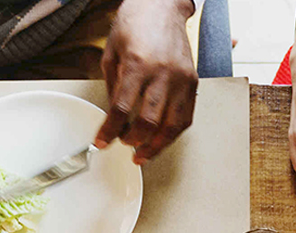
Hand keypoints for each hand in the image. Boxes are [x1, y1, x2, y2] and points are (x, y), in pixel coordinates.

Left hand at [95, 0, 197, 164]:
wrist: (162, 6)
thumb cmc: (136, 24)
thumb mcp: (112, 52)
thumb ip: (113, 86)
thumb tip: (114, 116)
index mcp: (138, 64)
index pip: (122, 109)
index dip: (110, 130)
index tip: (102, 141)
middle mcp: (162, 73)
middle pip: (149, 122)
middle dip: (134, 141)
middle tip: (124, 145)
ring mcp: (181, 79)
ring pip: (171, 126)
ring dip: (156, 146)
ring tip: (143, 154)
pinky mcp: (192, 82)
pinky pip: (186, 117)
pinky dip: (173, 133)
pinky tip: (162, 139)